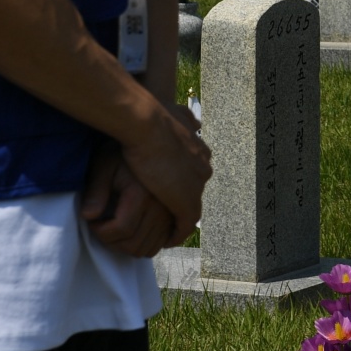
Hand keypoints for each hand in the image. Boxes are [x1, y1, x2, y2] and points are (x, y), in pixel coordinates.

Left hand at [80, 145, 180, 256]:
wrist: (151, 134)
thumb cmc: (123, 149)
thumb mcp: (104, 165)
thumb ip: (96, 191)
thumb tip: (89, 216)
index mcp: (143, 194)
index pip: (121, 229)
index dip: (101, 232)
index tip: (92, 223)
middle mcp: (162, 205)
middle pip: (136, 244)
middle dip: (113, 243)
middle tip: (102, 230)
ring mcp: (172, 210)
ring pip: (151, 247)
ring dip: (129, 247)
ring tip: (116, 231)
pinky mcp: (177, 211)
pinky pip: (164, 240)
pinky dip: (147, 243)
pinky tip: (134, 233)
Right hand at [116, 101, 212, 241]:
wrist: (148, 126)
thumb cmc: (153, 116)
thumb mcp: (176, 110)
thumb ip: (187, 117)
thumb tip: (197, 122)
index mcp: (200, 150)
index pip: (193, 171)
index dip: (180, 181)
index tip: (167, 187)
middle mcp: (203, 168)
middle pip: (192, 190)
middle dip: (179, 200)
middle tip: (162, 210)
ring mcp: (196, 187)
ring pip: (189, 209)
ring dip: (177, 219)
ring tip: (162, 229)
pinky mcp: (187, 204)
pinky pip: (183, 226)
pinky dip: (175, 235)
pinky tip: (164, 240)